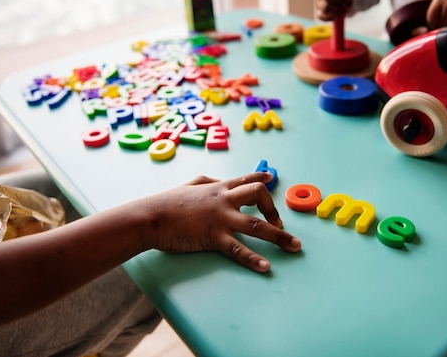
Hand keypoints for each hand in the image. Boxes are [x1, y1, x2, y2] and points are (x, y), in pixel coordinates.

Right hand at [138, 172, 301, 272]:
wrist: (151, 217)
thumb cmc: (167, 203)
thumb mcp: (189, 186)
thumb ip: (207, 182)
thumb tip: (218, 181)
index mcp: (218, 187)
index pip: (245, 179)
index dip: (261, 178)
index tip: (271, 179)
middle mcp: (224, 200)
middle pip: (259, 196)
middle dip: (274, 209)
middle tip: (279, 223)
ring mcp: (221, 219)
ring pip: (257, 226)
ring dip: (280, 237)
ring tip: (295, 247)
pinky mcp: (214, 237)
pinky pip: (238, 249)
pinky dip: (254, 260)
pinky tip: (266, 268)